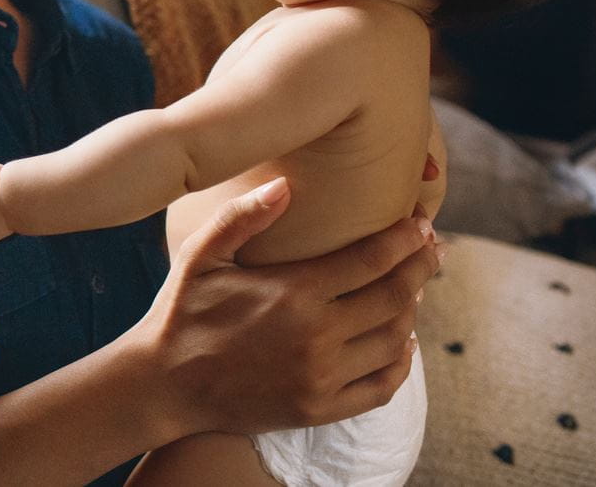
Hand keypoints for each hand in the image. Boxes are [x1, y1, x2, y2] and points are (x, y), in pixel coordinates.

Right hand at [138, 178, 442, 439]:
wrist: (164, 384)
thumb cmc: (182, 312)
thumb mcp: (200, 255)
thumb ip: (241, 217)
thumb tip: (285, 186)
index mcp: (293, 292)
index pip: (371, 260)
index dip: (404, 239)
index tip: (421, 223)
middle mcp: (316, 336)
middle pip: (395, 297)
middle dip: (421, 268)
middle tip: (432, 249)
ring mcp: (321, 377)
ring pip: (394, 341)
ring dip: (412, 312)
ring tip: (413, 290)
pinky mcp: (319, 408)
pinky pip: (382, 387)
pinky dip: (402, 363)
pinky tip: (402, 343)